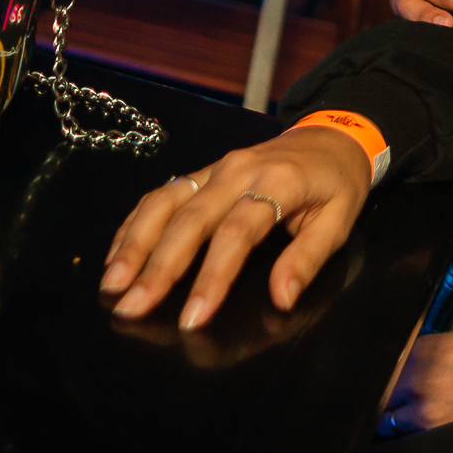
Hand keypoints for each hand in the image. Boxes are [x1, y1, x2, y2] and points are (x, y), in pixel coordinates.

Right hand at [101, 128, 372, 329]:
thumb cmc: (339, 184)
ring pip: (165, 204)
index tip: (192, 317)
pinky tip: (118, 256)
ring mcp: (215, 168)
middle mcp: (238, 171)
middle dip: (157, 268)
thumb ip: (309, 259)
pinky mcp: (202, 171)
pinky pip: (162, 195)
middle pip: (189, 220)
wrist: (334, 136)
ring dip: (134, 245)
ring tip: (112, 287)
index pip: (236, 234)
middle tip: (130, 309)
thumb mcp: (340, 221)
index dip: (211, 277)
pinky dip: (135, 225)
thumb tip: (281, 300)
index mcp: (277, 183)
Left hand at [380, 331, 452, 433]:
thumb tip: (397, 363)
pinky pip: (411, 433)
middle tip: (387, 394)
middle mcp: (420, 381)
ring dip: (391, 415)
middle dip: (379, 395)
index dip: (375, 370)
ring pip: (388, 421)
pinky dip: (410, 430)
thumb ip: (420, 352)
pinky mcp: (442, 431)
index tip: (375, 371)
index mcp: (423, 351)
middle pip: (378, 396)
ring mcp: (429, 410)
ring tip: (400, 410)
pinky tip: (421, 422)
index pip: (380, 366)